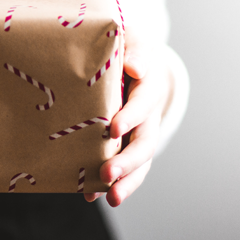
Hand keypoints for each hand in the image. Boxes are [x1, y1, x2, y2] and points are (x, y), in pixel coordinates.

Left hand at [85, 27, 173, 206]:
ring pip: (139, 162)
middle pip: (144, 142)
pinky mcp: (125, 145)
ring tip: (111, 199)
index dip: (131, 116)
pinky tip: (90, 195)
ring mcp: (139, 134)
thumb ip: (133, 51)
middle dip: (127, 161)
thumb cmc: (126, 49)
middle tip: (107, 174)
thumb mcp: (131, 41)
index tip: (113, 129)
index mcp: (149, 87)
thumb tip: (135, 68)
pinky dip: (110, 183)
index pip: (143, 103)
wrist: (132, 63)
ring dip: (126, 181)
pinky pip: (124, 168)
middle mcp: (148, 116)